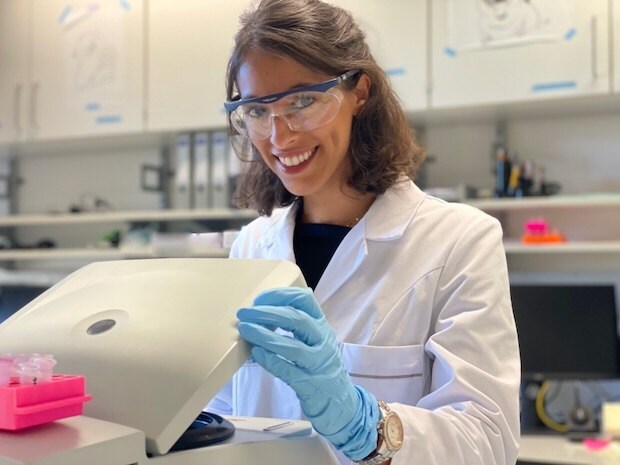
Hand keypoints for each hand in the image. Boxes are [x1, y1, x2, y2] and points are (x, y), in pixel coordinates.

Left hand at [237, 287, 379, 459]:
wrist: (341, 402)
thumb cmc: (319, 366)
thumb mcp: (314, 340)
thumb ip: (296, 324)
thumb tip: (262, 310)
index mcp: (321, 326)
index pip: (305, 300)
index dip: (281, 296)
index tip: (259, 299)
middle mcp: (323, 341)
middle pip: (297, 320)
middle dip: (268, 313)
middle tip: (244, 313)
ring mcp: (319, 364)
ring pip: (293, 347)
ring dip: (266, 336)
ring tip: (246, 330)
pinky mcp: (311, 385)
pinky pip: (289, 371)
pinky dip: (272, 361)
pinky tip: (256, 353)